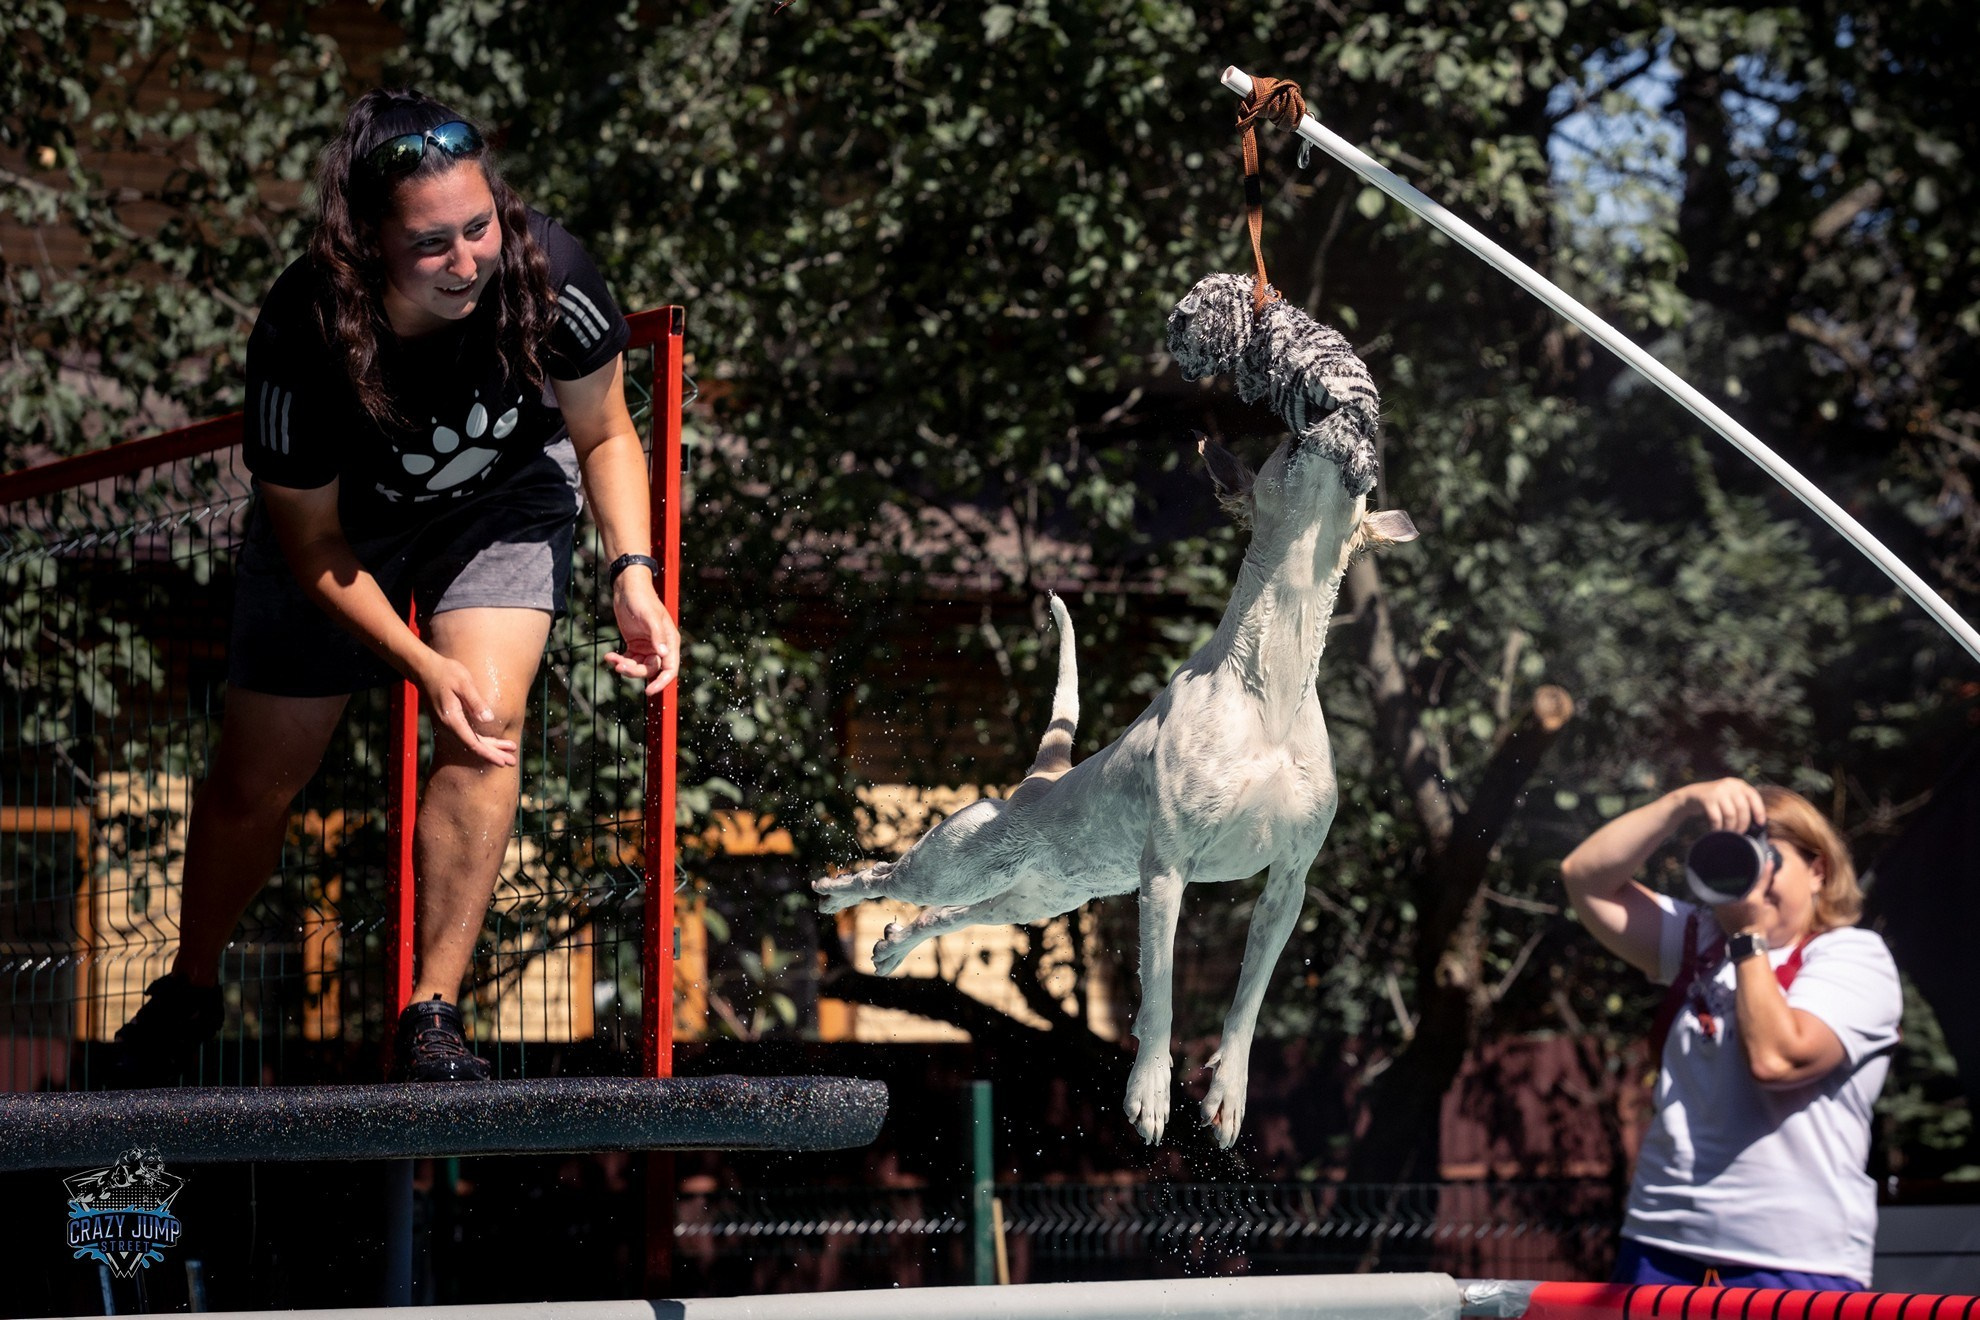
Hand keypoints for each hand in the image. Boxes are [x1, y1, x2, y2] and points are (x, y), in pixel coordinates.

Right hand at [414, 652, 517, 766]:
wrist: (425, 669)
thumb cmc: (446, 673)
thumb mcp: (464, 683)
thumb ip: (475, 702)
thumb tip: (489, 720)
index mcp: (453, 720)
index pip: (473, 744)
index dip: (489, 754)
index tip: (502, 763)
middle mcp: (450, 726)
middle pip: (475, 747)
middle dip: (494, 755)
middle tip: (512, 762)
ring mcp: (450, 724)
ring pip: (473, 741)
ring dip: (492, 748)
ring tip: (510, 751)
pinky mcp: (452, 720)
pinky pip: (469, 735)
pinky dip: (484, 740)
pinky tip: (496, 742)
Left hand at [606, 571, 679, 694]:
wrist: (627, 587)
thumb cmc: (641, 599)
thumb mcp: (649, 616)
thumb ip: (657, 635)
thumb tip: (664, 655)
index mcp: (669, 641)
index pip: (670, 669)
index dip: (662, 682)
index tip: (648, 691)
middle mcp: (660, 646)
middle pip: (650, 670)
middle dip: (634, 671)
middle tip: (619, 665)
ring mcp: (647, 647)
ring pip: (638, 667)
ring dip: (624, 666)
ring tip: (612, 658)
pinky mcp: (635, 645)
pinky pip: (628, 660)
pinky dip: (618, 661)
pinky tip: (609, 656)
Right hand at [1676, 777, 1765, 833]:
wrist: (1691, 796)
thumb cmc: (1716, 801)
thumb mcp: (1730, 796)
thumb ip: (1742, 802)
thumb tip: (1758, 823)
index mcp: (1738, 784)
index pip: (1754, 797)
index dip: (1759, 811)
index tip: (1760, 824)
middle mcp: (1729, 785)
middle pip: (1742, 808)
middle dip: (1743, 824)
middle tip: (1740, 833)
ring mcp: (1717, 791)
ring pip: (1730, 814)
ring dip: (1730, 827)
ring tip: (1729, 833)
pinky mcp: (1706, 798)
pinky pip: (1716, 818)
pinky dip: (1717, 827)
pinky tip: (1716, 831)